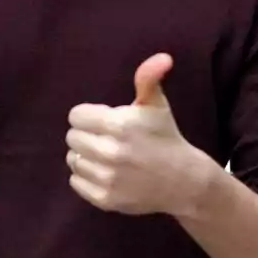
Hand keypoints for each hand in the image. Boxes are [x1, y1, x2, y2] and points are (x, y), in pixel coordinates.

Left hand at [65, 53, 213, 217]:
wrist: (184, 181)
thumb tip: (162, 57)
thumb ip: (149, 78)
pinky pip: (75, 182)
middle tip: (108, 139)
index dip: (89, 116)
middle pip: (72, 137)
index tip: (106, 121)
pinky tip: (106, 173)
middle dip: (87, 135)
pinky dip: (86, 177)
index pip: (75, 116)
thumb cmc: (165, 137)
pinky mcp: (105, 199)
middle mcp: (110, 153)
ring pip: (73, 159)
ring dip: (86, 156)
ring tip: (108, 156)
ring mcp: (107, 178)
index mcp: (118, 125)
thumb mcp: (156, 105)